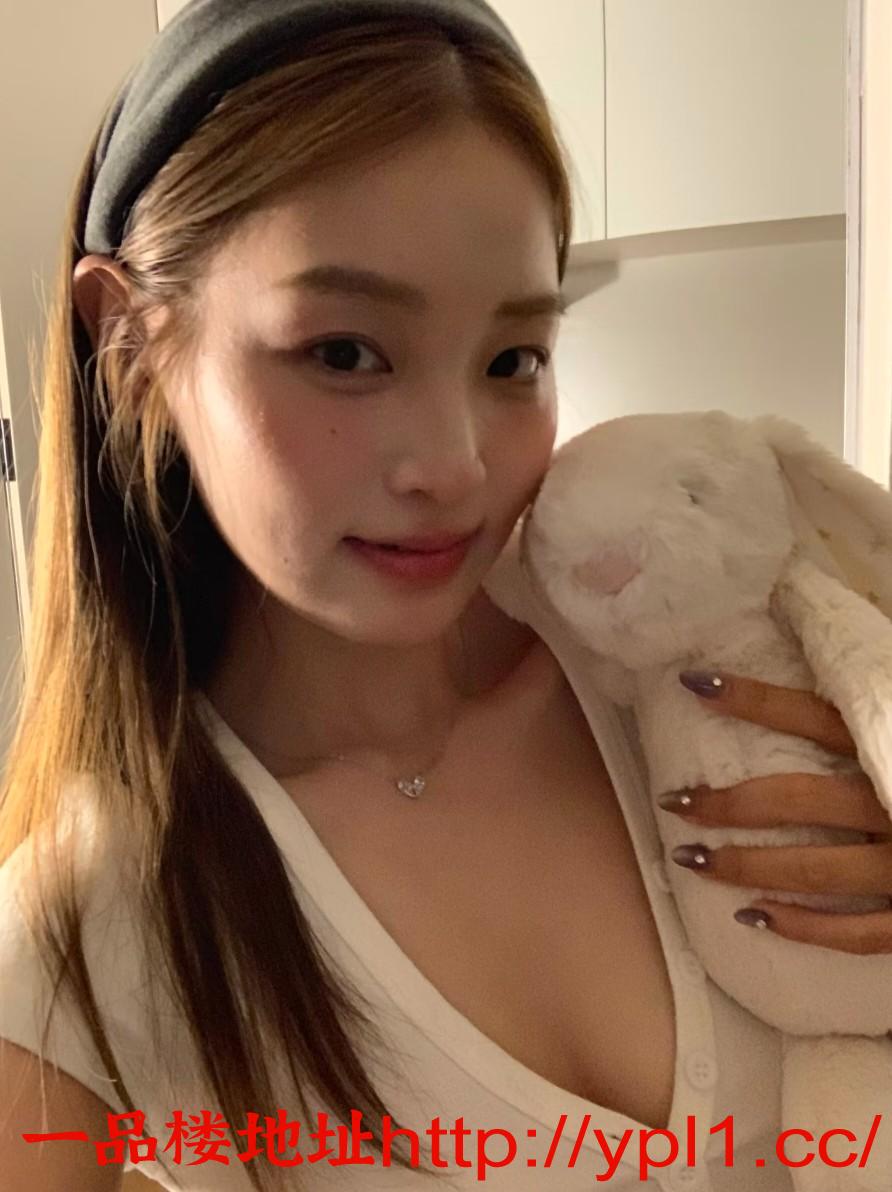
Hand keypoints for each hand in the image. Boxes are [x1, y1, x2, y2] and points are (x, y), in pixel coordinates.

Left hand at [658, 670, 891, 954]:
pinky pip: (855, 933)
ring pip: (810, 870)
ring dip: (743, 866)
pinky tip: (754, 919)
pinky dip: (802, 929)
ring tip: (690, 859)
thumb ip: (876, 705)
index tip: (692, 684)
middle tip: (676, 801)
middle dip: (727, 801)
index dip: (750, 698)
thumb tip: (815, 648)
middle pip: (793, 798)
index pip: (810, 714)